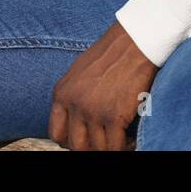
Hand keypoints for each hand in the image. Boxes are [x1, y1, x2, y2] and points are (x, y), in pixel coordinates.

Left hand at [49, 20, 157, 149]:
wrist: (134, 42)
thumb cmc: (111, 54)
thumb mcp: (79, 73)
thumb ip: (73, 96)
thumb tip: (76, 120)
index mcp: (61, 93)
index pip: (56, 133)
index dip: (71, 141)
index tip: (86, 139)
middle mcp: (74, 104)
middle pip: (76, 145)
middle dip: (91, 147)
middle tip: (104, 141)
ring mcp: (93, 111)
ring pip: (97, 149)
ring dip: (109, 147)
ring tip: (120, 139)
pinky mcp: (114, 116)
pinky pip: (115, 147)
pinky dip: (124, 147)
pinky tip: (130, 139)